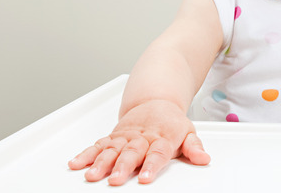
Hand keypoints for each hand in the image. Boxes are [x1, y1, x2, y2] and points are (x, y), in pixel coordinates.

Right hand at [68, 100, 210, 184]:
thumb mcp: (188, 132)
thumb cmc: (171, 122)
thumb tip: (204, 158)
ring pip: (111, 150)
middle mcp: (141, 138)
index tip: (146, 178)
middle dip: (122, 167)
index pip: (157, 153)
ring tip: (93, 175)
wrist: (156, 101)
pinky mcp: (113, 137)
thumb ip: (194, 147)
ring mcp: (125, 137)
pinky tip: (76, 163)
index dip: (151, 166)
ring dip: (101, 162)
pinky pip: (98, 145)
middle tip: (116, 180)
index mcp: (161, 138)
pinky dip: (86, 154)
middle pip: (131, 153)